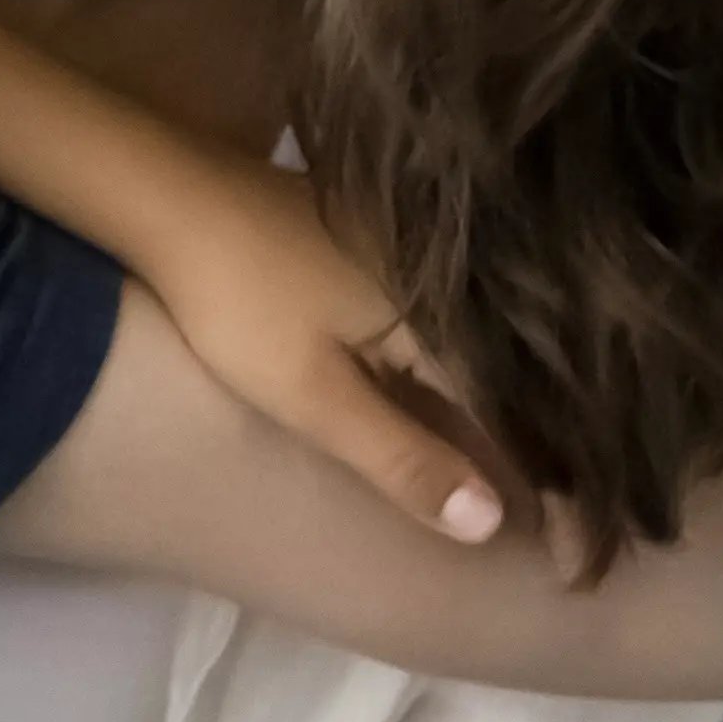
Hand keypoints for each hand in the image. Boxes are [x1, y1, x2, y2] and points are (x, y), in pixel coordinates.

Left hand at [131, 178, 514, 559]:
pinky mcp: (376, 236)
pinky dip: (437, 357)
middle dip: (514, 436)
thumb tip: (491, 525)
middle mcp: (446, 279)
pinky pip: (431, 313)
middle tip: (540, 507)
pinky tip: (435, 389)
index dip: (526, 471)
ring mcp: (409, 251)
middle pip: (496, 373)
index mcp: (444, 319)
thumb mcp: (314, 396)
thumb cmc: (240, 303)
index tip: (552, 528)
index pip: (508, 410)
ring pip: (463, 342)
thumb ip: (401, 458)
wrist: (170, 193)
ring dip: (478, 398)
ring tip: (496, 460)